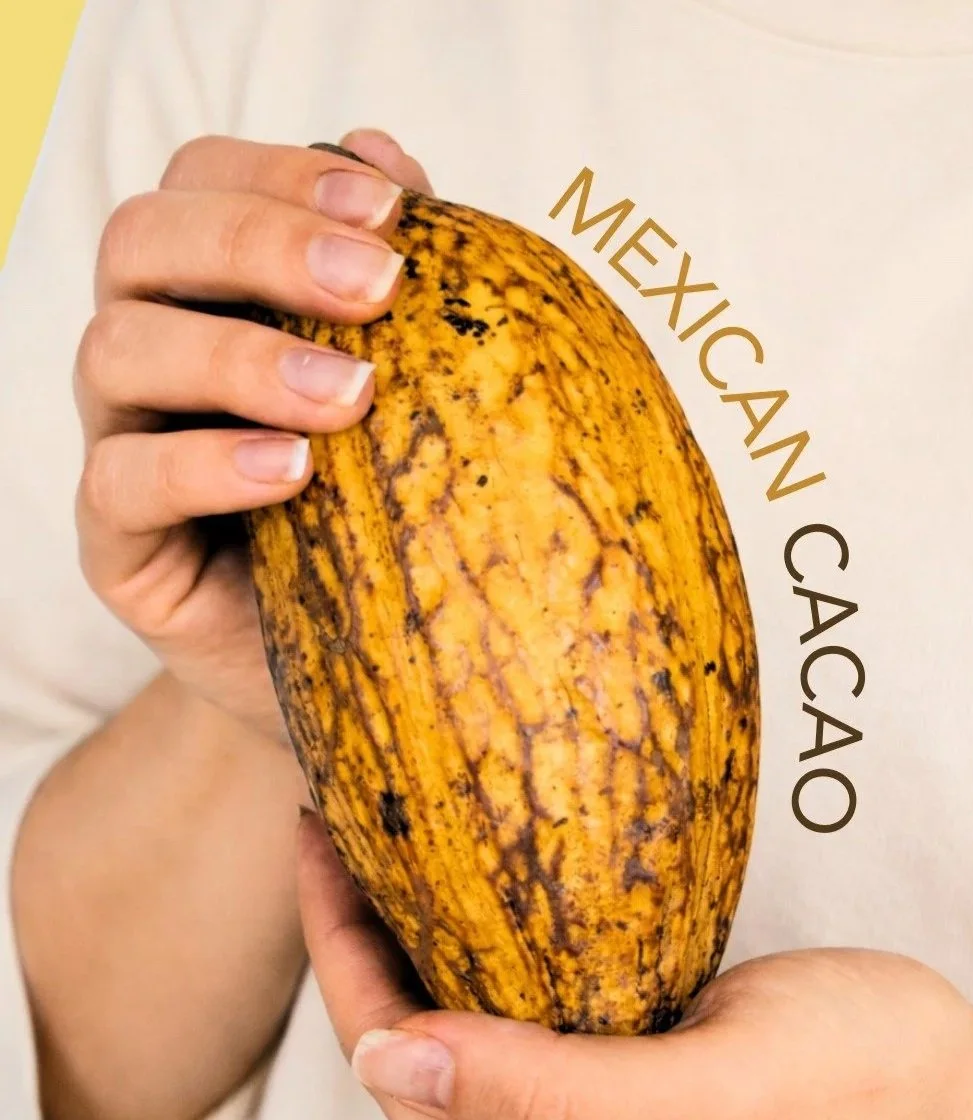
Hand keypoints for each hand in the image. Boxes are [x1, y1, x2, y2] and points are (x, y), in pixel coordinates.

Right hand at [73, 129, 431, 741]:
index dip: (281, 177)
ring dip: (239, 355)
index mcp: (208, 294)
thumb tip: (390, 153)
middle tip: (375, 287)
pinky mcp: (118, 543)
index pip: (200, 184)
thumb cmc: (379, 511)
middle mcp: (151, 353)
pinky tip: (291, 471)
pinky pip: (124, 481)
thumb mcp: (401, 393)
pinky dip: (207, 465)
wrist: (356, 658)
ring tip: (349, 395)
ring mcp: (123, 442)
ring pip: (119, 350)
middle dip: (260, 243)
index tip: (393, 212)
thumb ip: (389, 281)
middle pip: (143, 241)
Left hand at [297, 811, 972, 1119]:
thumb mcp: (714, 1099)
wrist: (951, 1110)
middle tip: (342, 822)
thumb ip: (550, 1102)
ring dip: (405, 940)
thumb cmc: (861, 1097)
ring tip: (380, 841)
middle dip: (358, 938)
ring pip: (442, 1036)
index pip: (391, 1067)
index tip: (325, 842)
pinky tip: (462, 895)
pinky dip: (466, 954)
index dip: (343, 953)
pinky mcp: (604, 1104)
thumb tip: (390, 1065)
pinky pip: (500, 1026)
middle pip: (399, 1052)